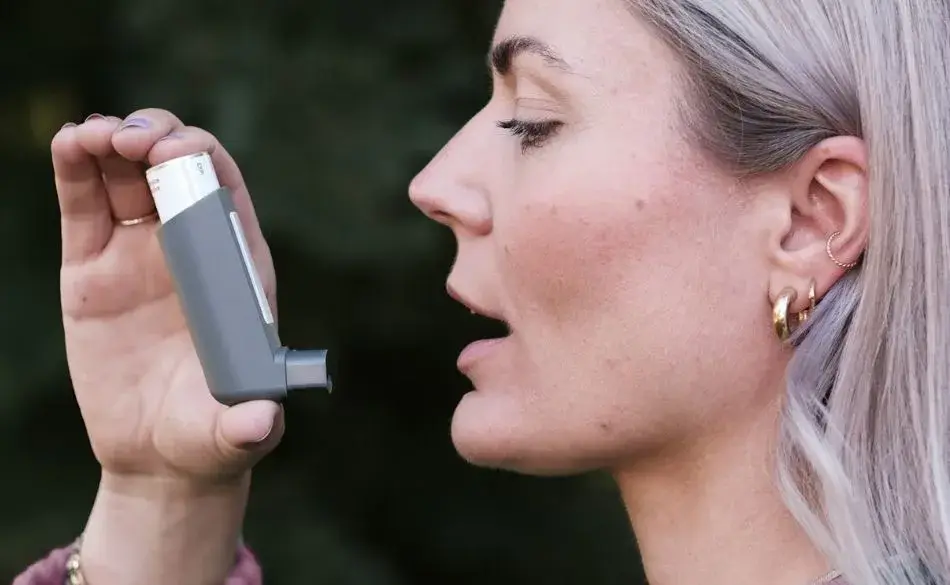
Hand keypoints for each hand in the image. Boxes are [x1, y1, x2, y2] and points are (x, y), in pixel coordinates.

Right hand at [52, 109, 284, 482]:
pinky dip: (74, 171)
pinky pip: (82, 208)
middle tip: (129, 138)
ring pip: (125, 177)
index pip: (226, 192)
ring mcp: (137, 255)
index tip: (173, 153)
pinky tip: (69, 143)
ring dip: (111, 140)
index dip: (203, 160)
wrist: (157, 456)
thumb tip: (258, 422)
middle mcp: (189, 251)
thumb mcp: (233, 433)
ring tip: (92, 134)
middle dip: (156, 137)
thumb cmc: (210, 436)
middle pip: (175, 169)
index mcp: (233, 269)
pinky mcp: (90, 271)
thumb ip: (247, 425)